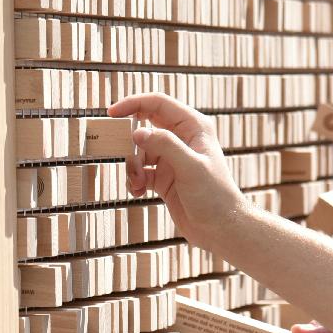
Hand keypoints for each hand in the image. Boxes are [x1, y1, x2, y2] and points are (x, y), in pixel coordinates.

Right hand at [108, 94, 249, 253]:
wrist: (221, 229)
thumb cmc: (214, 196)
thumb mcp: (191, 167)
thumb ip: (165, 146)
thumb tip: (137, 132)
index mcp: (193, 127)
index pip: (158, 104)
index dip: (133, 103)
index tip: (112, 113)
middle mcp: (182, 139)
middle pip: (145, 126)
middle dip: (130, 141)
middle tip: (122, 154)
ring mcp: (172, 159)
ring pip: (139, 152)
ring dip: (132, 166)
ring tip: (138, 183)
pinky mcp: (164, 178)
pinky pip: (140, 171)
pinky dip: (135, 180)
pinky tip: (139, 192)